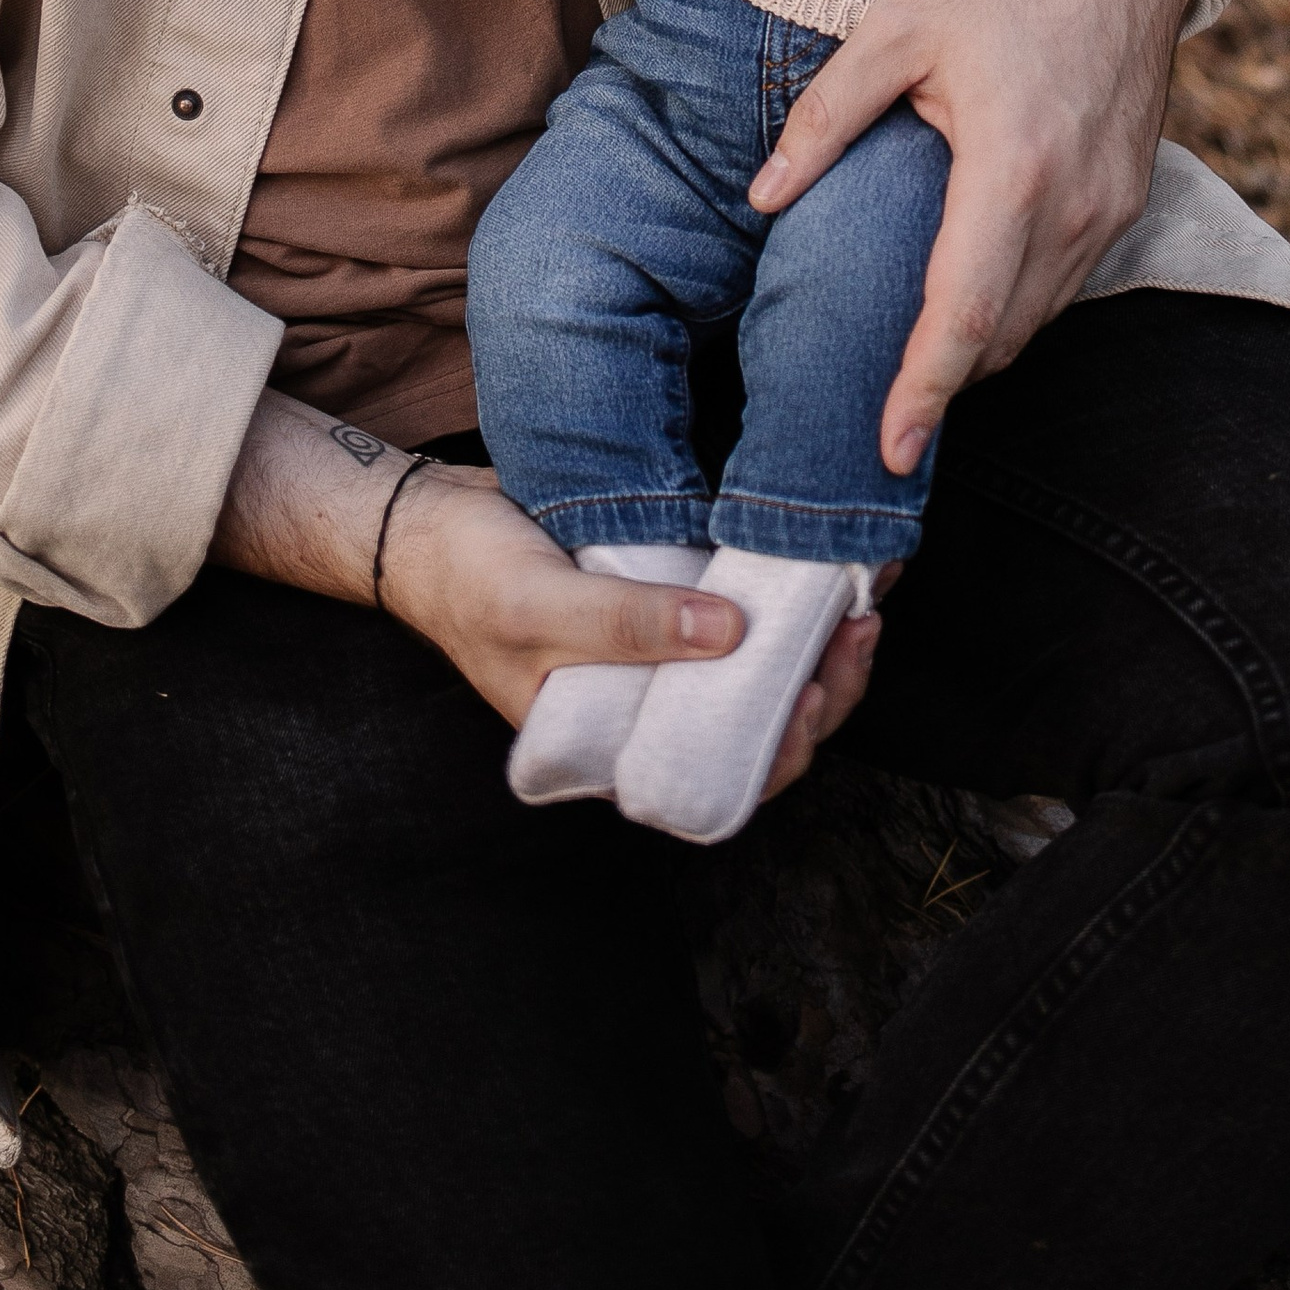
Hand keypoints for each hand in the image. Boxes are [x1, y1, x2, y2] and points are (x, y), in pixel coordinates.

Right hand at [211, 400, 878, 798]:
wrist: (431, 517)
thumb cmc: (469, 579)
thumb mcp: (538, 606)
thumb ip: (627, 627)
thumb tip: (732, 636)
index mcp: (613, 744)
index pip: (718, 773)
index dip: (783, 744)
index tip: (818, 688)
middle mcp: (647, 707)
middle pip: (757, 722)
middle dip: (821, 686)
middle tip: (858, 627)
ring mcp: (663, 652)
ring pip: (761, 669)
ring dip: (815, 642)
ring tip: (857, 596)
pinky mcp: (671, 596)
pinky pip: (741, 610)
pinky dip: (785, 594)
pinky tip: (819, 559)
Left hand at [750, 0, 1207, 477]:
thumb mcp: (895, 30)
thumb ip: (825, 119)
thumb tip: (760, 198)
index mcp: (1012, 170)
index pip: (964, 317)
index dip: (924, 392)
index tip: (890, 451)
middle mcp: (1075, 205)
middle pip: (1005, 336)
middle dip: (946, 387)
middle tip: (883, 425)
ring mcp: (1112, 207)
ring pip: (1041, 317)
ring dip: (984, 352)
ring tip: (920, 375)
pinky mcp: (1129, 198)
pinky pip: (1068, 282)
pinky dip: (1020, 308)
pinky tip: (975, 302)